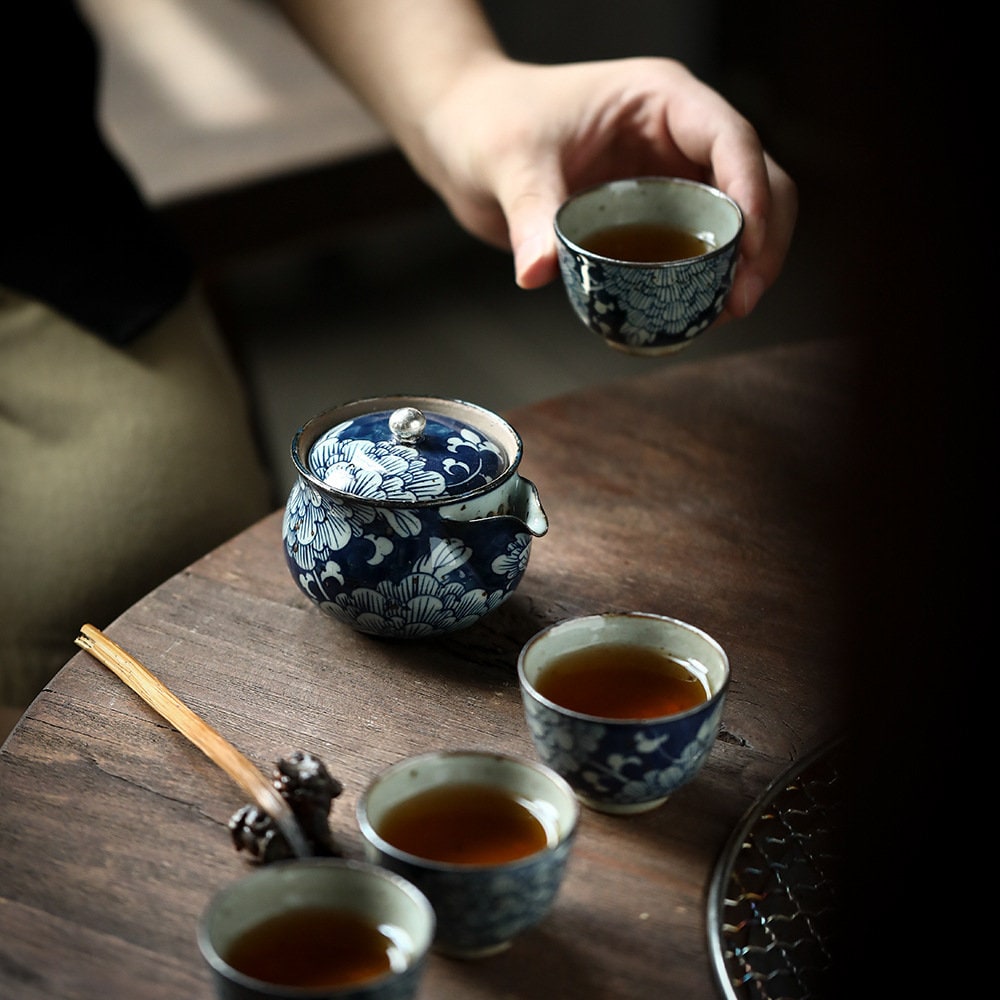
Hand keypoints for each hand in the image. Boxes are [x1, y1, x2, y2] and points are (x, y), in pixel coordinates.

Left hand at [420, 54, 796, 317]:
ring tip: (727, 313)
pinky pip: (697, 245)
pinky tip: (698, 311)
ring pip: (738, 217)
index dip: (751, 192)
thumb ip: (529, 213)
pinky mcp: (653, 214)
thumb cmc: (490, 121)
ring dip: (745, 265)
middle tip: (743, 299)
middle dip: (763, 240)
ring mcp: (669, 175)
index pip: (728, 139)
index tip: (749, 248)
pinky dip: (708, 278)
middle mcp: (676, 134)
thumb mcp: (509, 161)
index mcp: (658, 98)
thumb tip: (539, 272)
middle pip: (756, 179)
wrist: (465, 136)